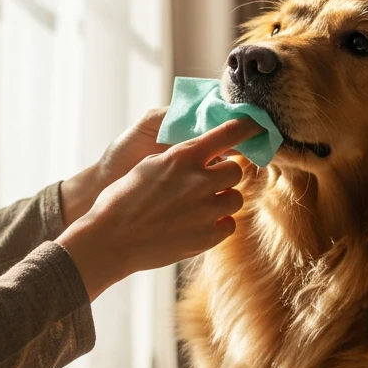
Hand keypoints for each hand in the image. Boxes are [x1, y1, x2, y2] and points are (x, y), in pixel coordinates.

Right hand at [55, 117, 257, 300]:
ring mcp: (206, 210)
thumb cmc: (122, 200)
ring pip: (235, 199)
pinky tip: (196, 225)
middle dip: (225, 176)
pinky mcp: (208, 237)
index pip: (227, 134)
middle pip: (235, 171)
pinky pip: (229, 224)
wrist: (110, 240)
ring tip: (197, 208)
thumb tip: (204, 154)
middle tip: (208, 184)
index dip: (247, 129)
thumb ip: (180, 159)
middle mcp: (199, 181)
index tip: (257, 127)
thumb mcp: (149, 166)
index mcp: (183, 157)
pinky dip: (217, 224)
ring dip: (221, 200)